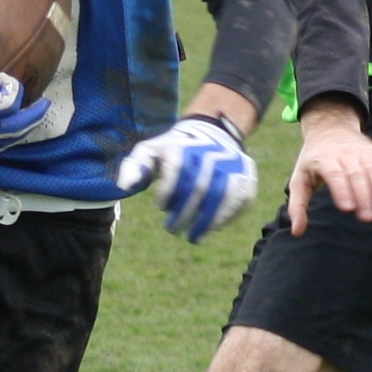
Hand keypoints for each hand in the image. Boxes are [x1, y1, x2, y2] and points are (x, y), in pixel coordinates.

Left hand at [118, 116, 257, 243]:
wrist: (208, 134)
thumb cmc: (171, 151)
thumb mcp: (149, 152)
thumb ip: (134, 167)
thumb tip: (124, 186)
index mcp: (184, 143)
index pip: (176, 168)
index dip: (168, 192)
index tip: (161, 207)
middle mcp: (211, 149)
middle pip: (199, 187)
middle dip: (185, 214)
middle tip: (173, 230)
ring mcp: (232, 160)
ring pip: (223, 194)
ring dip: (207, 221)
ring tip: (194, 238)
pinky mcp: (247, 172)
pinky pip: (241, 198)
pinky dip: (227, 216)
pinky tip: (213, 227)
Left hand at [287, 98, 371, 235]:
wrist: (330, 127)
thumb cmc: (313, 161)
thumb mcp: (299, 179)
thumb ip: (297, 205)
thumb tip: (297, 232)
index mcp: (323, 158)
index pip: (334, 173)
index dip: (341, 189)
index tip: (347, 208)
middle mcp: (344, 152)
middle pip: (356, 174)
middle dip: (363, 195)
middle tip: (367, 218)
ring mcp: (362, 151)